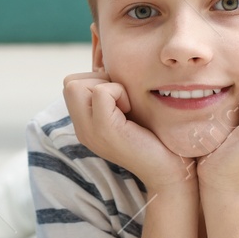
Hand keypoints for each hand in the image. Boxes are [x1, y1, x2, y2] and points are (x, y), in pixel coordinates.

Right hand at [62, 69, 193, 192]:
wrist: (169, 171)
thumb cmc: (156, 138)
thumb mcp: (127, 112)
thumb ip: (113, 95)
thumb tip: (109, 66)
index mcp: (85, 124)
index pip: (70, 84)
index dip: (95, 80)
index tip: (119, 97)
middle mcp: (82, 129)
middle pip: (69, 83)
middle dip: (98, 80)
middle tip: (121, 99)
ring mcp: (89, 131)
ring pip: (76, 85)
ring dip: (107, 85)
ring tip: (125, 105)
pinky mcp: (105, 130)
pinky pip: (101, 92)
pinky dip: (118, 92)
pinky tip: (130, 109)